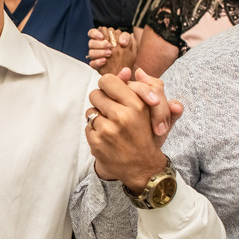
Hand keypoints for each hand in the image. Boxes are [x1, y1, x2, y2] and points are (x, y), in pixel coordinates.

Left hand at [86, 68, 182, 191]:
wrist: (143, 168)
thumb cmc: (147, 135)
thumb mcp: (151, 110)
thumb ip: (139, 87)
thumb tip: (125, 70)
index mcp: (136, 104)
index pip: (108, 81)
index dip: (108, 86)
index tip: (112, 93)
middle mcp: (122, 116)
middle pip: (95, 94)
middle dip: (101, 101)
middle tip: (111, 110)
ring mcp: (108, 130)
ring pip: (90, 111)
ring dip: (98, 117)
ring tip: (111, 126)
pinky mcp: (97, 142)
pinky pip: (88, 127)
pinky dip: (95, 131)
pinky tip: (107, 138)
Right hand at [87, 27, 135, 74]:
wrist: (125, 73)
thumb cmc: (127, 59)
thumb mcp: (131, 47)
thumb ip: (127, 38)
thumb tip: (124, 37)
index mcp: (104, 40)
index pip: (93, 33)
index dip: (95, 33)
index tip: (102, 36)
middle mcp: (98, 48)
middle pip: (91, 42)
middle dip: (100, 43)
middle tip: (109, 46)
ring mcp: (96, 57)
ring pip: (91, 52)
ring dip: (100, 52)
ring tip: (109, 54)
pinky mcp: (96, 66)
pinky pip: (92, 63)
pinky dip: (98, 61)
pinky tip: (104, 61)